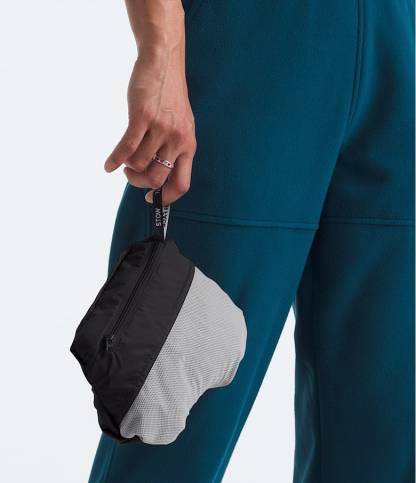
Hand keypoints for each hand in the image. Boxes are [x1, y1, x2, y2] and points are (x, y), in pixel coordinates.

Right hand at [104, 5, 195, 204]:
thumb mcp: (181, 126)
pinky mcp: (142, 117)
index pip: (182, 184)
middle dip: (140, 183)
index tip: (151, 199)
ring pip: (140, 165)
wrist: (164, 63)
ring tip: (125, 159)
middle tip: (131, 176)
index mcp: (188, 146)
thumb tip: (158, 178)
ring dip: (128, 167)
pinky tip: (108, 166)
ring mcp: (160, 129)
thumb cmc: (170, 97)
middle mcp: (177, 140)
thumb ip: (174, 150)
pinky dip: (115, 160)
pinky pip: (126, 148)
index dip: (165, 198)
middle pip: (157, 179)